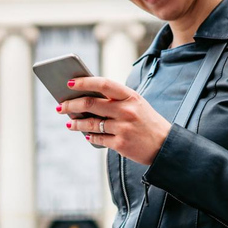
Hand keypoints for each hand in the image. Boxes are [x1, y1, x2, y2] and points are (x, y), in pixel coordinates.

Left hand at [57, 76, 171, 164]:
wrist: (166, 146)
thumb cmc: (146, 121)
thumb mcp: (136, 104)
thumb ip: (115, 99)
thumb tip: (86, 97)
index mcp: (130, 96)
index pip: (104, 84)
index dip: (85, 82)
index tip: (69, 82)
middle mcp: (126, 110)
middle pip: (91, 103)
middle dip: (71, 105)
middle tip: (61, 106)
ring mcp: (123, 128)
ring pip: (90, 123)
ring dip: (76, 123)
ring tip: (69, 122)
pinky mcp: (121, 144)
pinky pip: (98, 138)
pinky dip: (89, 136)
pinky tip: (84, 134)